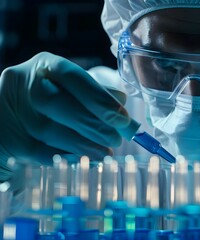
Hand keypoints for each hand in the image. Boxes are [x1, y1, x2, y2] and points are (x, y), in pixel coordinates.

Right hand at [0, 52, 137, 165]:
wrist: (11, 116)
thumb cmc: (50, 99)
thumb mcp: (70, 88)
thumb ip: (95, 92)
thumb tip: (120, 102)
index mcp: (45, 65)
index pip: (72, 76)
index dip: (98, 97)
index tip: (121, 117)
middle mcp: (24, 84)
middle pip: (57, 102)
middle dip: (93, 124)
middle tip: (115, 139)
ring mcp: (13, 112)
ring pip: (49, 130)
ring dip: (83, 144)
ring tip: (105, 152)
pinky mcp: (9, 139)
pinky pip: (40, 151)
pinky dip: (67, 156)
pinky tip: (85, 158)